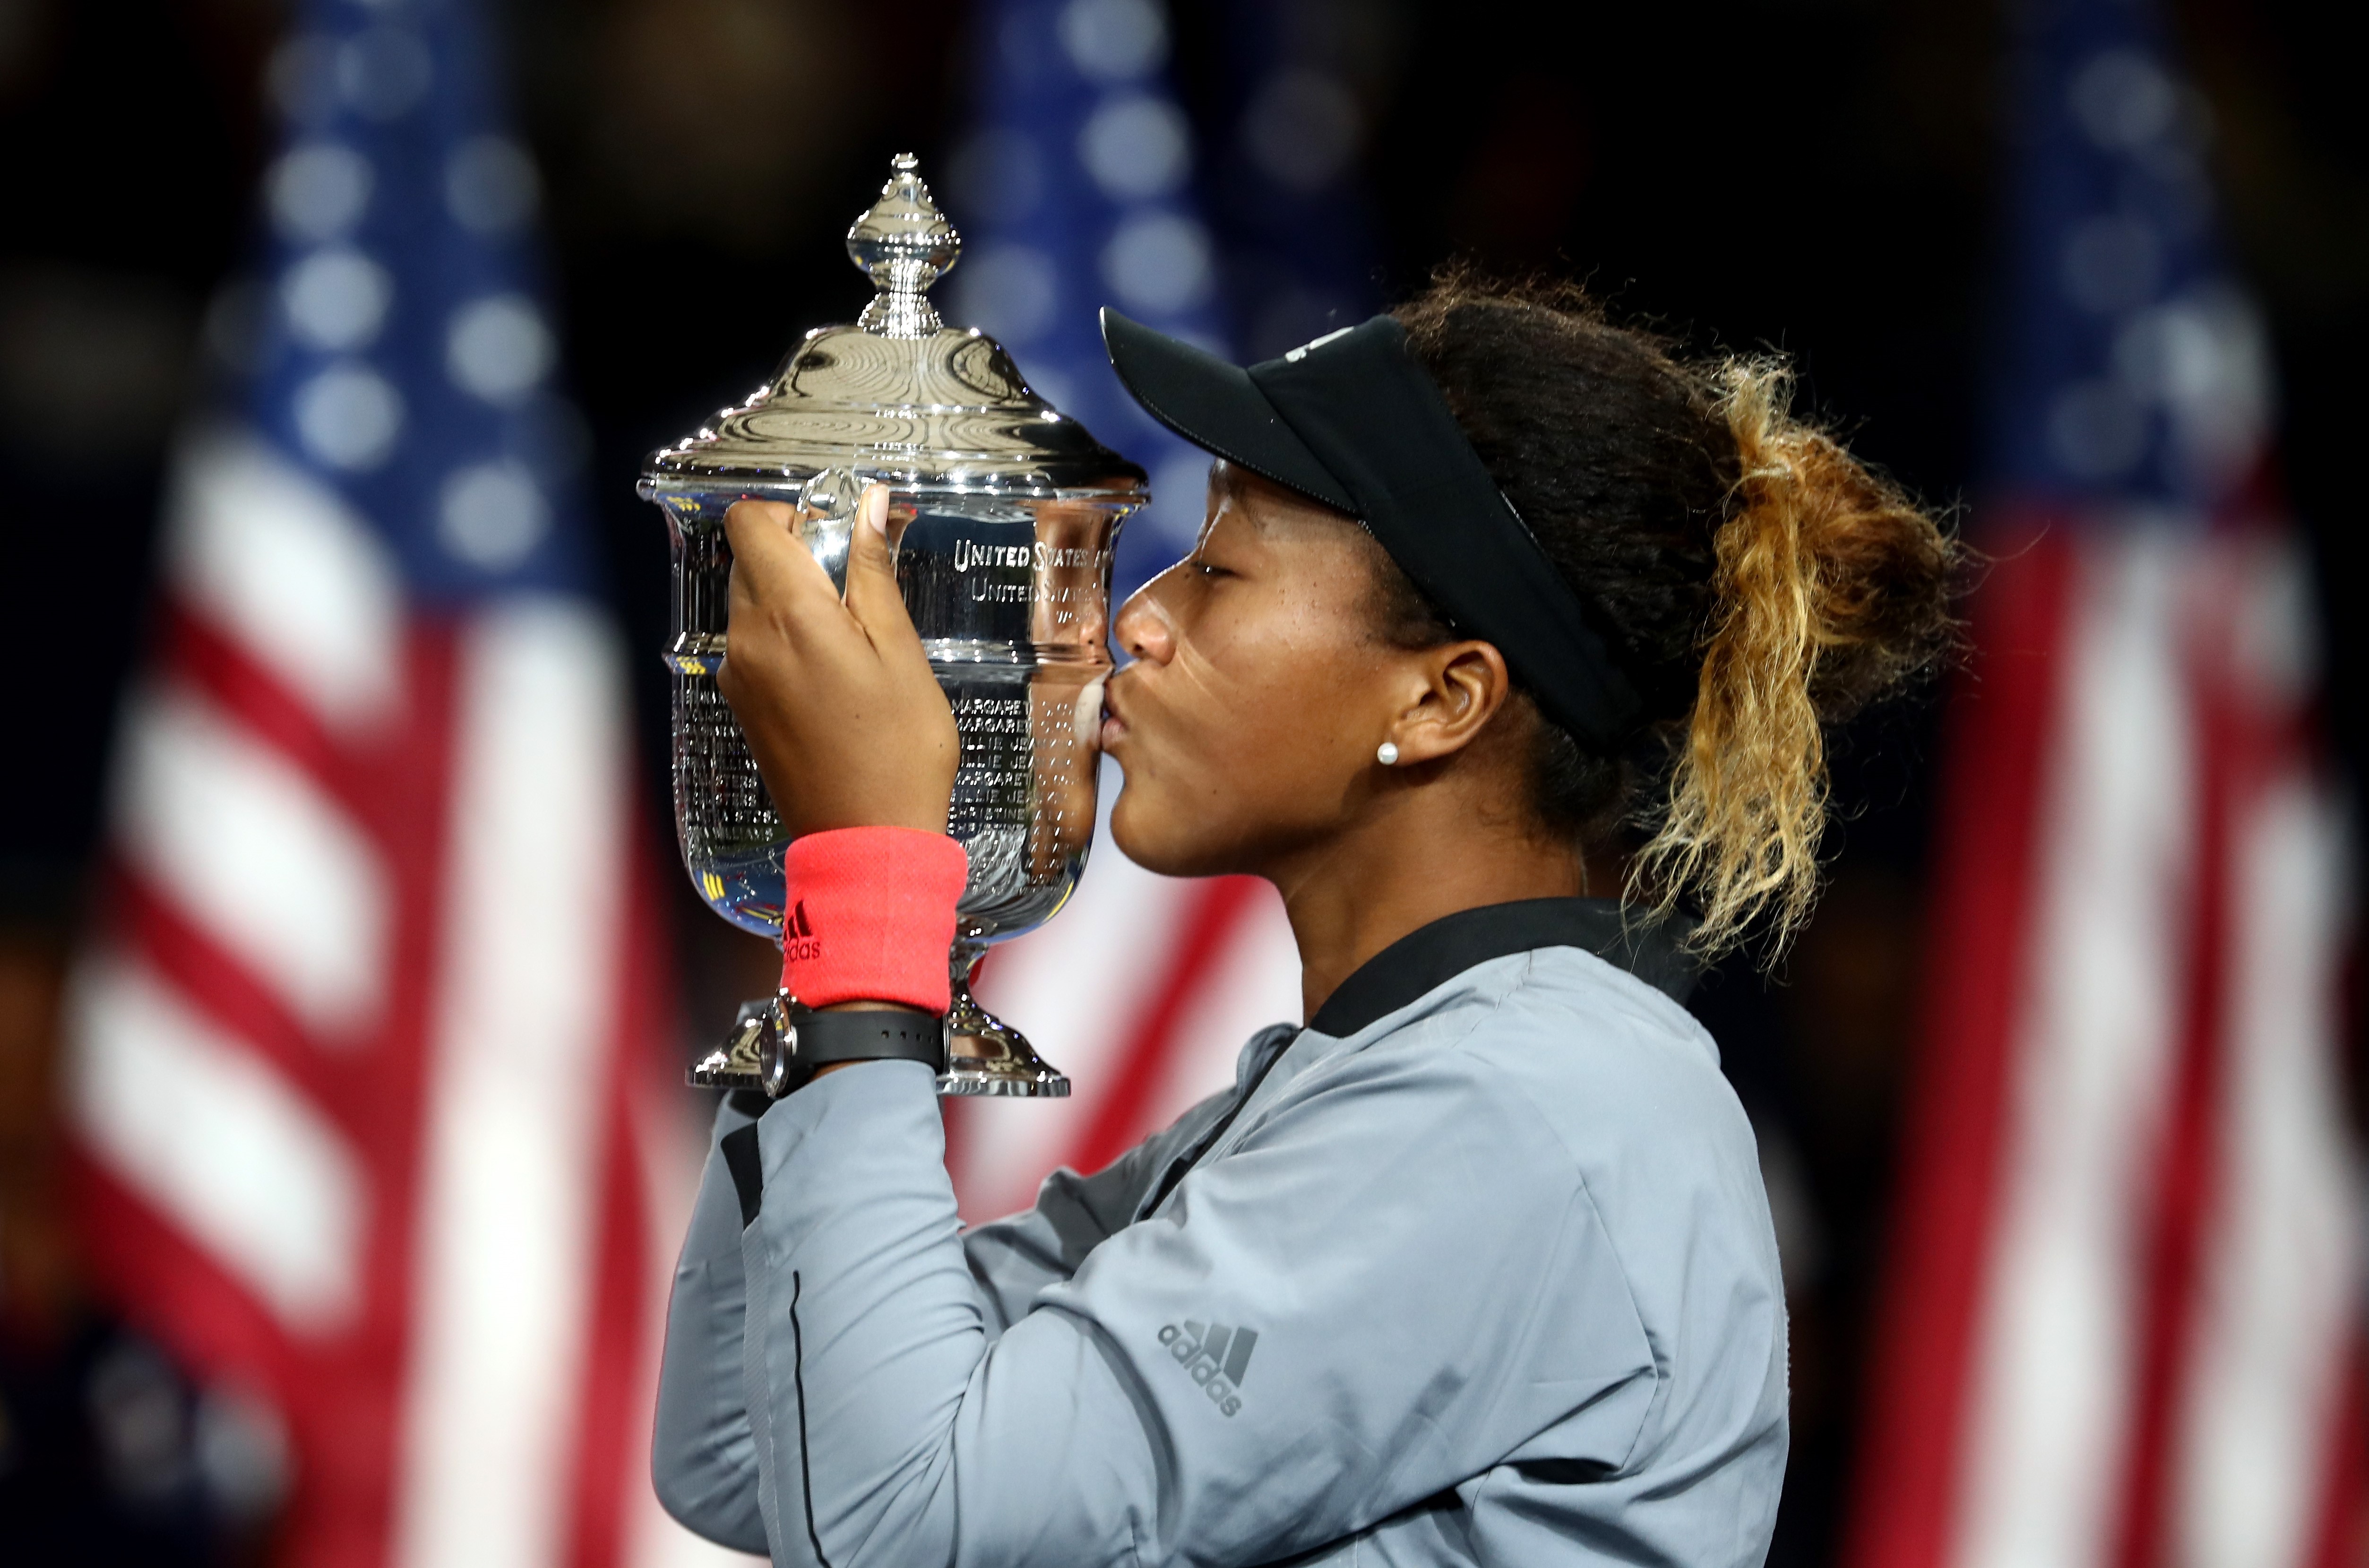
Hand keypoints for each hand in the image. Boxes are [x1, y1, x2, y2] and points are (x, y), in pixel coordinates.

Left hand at [716, 485, 958, 835]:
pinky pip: (754, 646)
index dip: (791, 513)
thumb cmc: (897, 752)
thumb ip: (872, 572)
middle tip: (858, 590)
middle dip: (800, 556)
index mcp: (786, 616)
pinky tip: (835, 675)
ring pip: (752, 603)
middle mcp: (746, 640)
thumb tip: (865, 506)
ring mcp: (738, 675)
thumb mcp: (900, 650)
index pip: (749, 523)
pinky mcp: (742, 705)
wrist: (867, 842)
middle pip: (751, 560)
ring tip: (853, 640)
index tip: (836, 532)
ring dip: (795, 600)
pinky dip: (787, 639)